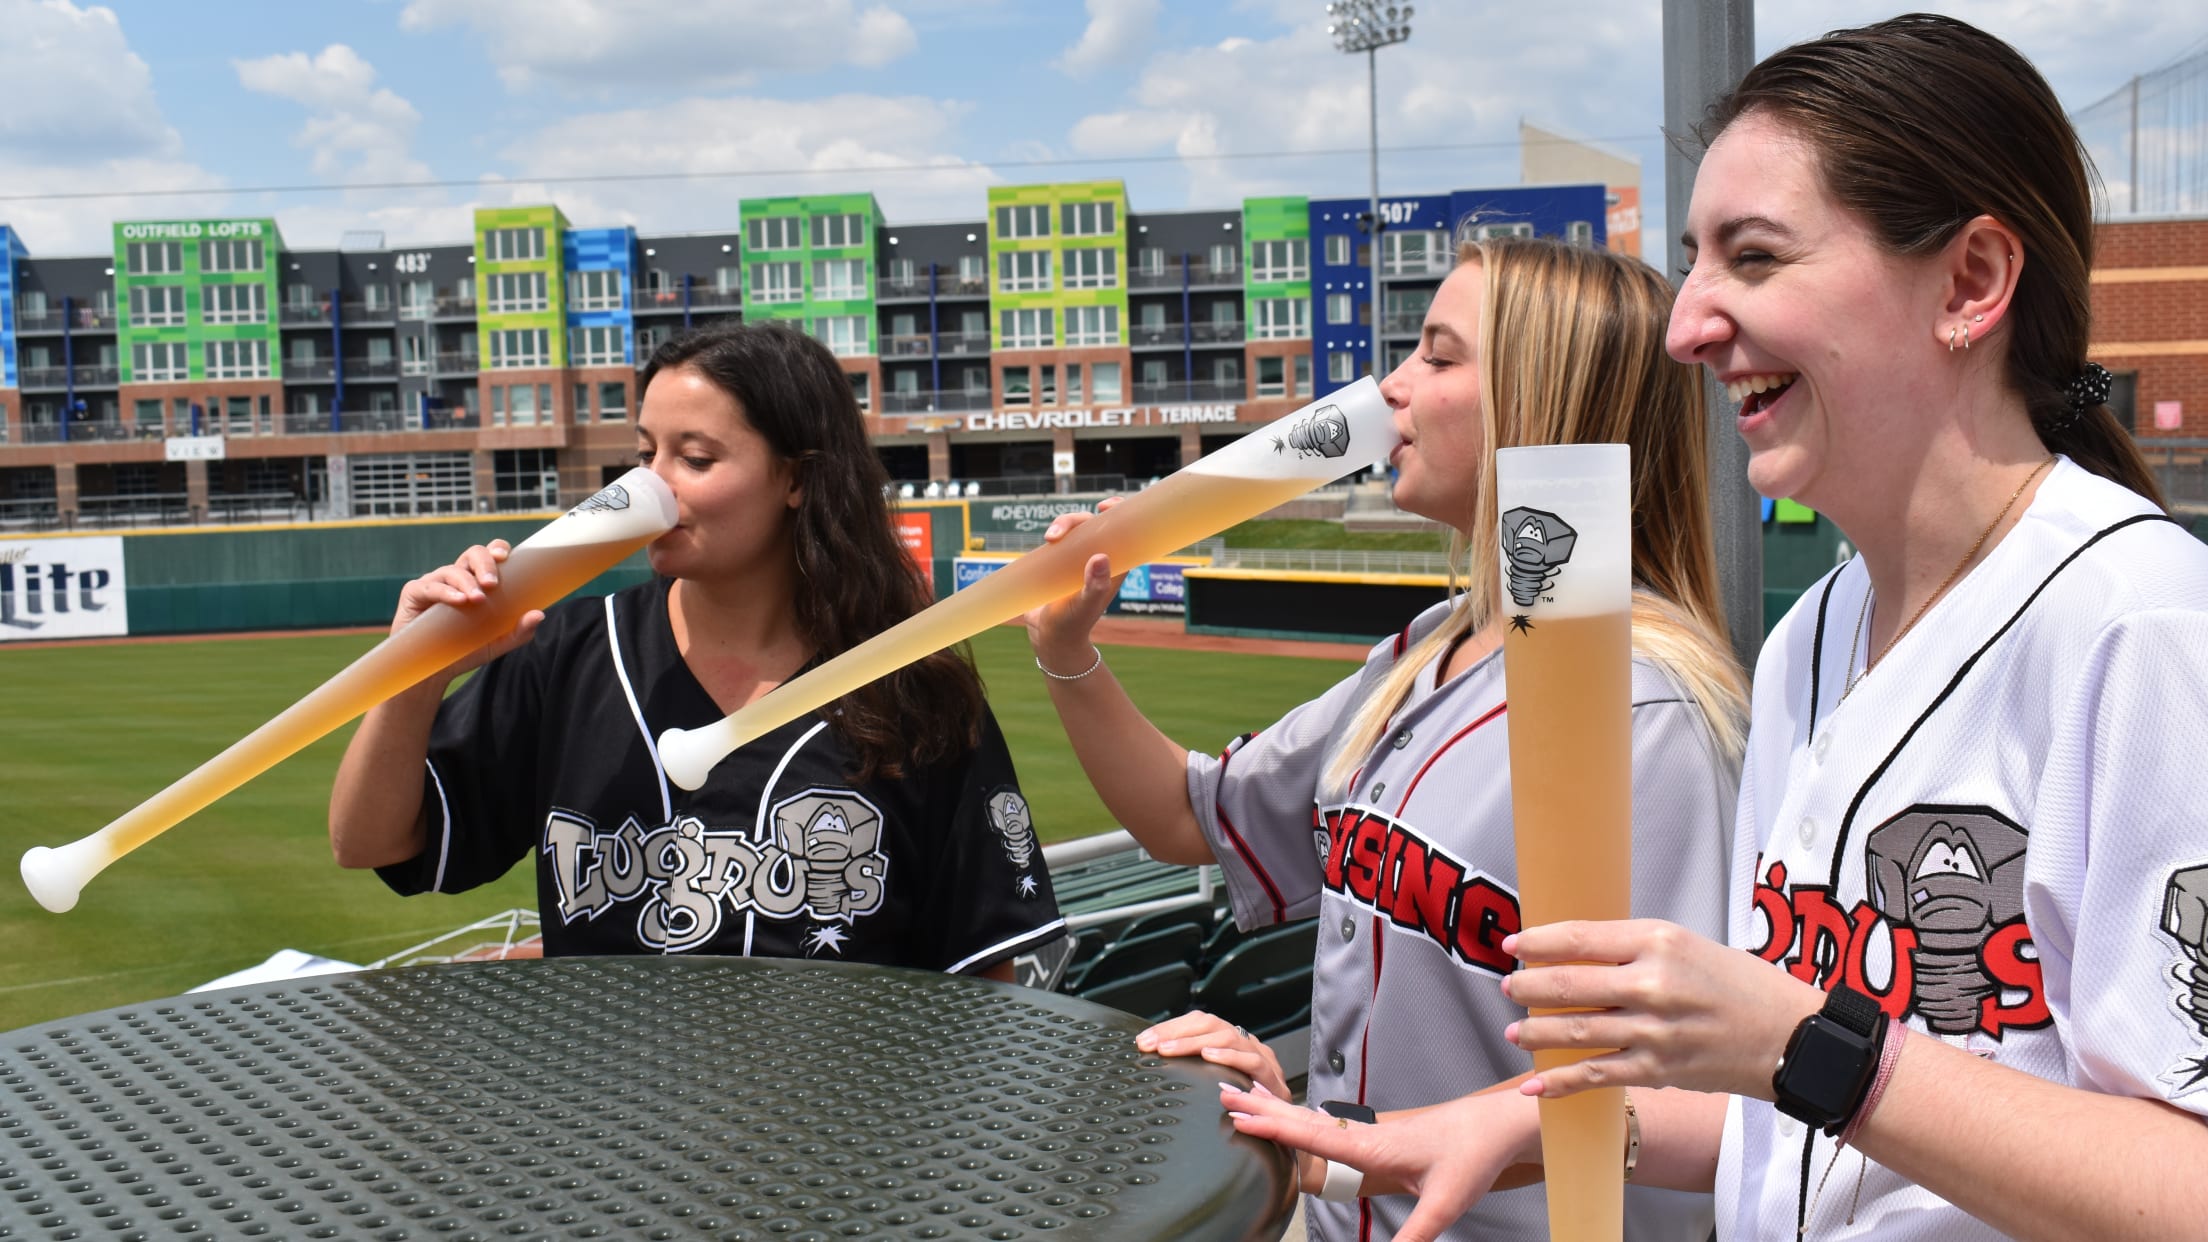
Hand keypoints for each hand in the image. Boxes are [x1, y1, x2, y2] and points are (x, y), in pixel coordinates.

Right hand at [392, 540, 543, 678]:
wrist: (432, 671)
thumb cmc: (465, 651)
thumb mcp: (497, 644)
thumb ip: (519, 631)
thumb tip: (539, 614)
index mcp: (477, 581)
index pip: (489, 555)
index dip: (497, 548)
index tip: (505, 557)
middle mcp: (457, 577)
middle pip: (472, 554)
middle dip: (484, 564)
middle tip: (493, 584)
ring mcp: (435, 583)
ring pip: (452, 570)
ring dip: (467, 582)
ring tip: (478, 599)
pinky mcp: (414, 593)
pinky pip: (430, 587)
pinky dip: (445, 592)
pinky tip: (459, 601)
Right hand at [1021, 498, 1127, 671]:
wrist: (1050, 638)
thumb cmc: (1072, 625)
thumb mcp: (1084, 606)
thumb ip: (1094, 586)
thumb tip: (1101, 557)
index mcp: (1113, 568)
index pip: (1122, 534)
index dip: (1119, 514)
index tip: (1106, 505)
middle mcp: (1097, 560)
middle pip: (1092, 526)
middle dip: (1075, 520)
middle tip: (1055, 533)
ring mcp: (1077, 561)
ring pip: (1073, 531)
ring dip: (1062, 526)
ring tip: (1048, 539)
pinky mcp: (1059, 563)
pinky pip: (1059, 541)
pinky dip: (1053, 536)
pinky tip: (1046, 542)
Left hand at [1135, 1009, 1289, 1099]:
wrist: (1283, 1127)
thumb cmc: (1247, 1106)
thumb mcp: (1216, 1084)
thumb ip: (1194, 1071)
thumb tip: (1156, 1064)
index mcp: (1229, 1042)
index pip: (1198, 1022)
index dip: (1170, 1028)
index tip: (1143, 1041)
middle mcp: (1245, 1043)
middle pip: (1210, 1024)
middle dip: (1176, 1032)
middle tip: (1151, 1045)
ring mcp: (1260, 1056)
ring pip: (1227, 1037)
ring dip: (1194, 1042)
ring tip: (1169, 1050)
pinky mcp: (1272, 1076)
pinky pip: (1251, 1060)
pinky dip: (1229, 1056)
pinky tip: (1209, 1057)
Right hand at [1221, 1084, 1537, 1241]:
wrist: (1494, 1125)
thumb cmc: (1471, 1157)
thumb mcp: (1444, 1205)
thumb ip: (1414, 1237)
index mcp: (1373, 1146)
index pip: (1313, 1136)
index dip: (1275, 1127)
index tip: (1239, 1116)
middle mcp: (1365, 1134)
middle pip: (1302, 1119)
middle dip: (1261, 1108)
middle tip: (1221, 1094)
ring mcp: (1371, 1131)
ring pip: (1313, 1119)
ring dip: (1277, 1109)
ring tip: (1244, 1098)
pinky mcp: (1380, 1134)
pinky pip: (1329, 1124)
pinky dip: (1302, 1117)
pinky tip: (1296, 1117)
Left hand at [1499, 919, 1823, 1100]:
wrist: (1792, 1036)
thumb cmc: (1741, 985)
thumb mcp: (1687, 946)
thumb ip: (1635, 949)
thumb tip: (1578, 952)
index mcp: (1659, 941)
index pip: (1580, 937)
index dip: (1538, 942)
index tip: (1514, 946)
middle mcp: (1653, 983)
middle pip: (1569, 983)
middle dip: (1528, 988)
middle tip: (1508, 988)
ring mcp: (1654, 1030)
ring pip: (1576, 1030)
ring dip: (1536, 1033)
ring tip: (1514, 1033)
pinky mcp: (1659, 1068)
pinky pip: (1596, 1075)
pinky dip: (1559, 1082)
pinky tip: (1533, 1086)